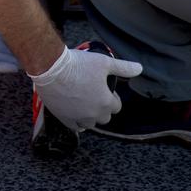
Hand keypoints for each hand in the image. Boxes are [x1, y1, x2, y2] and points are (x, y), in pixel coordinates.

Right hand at [28, 46, 142, 130]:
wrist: (51, 68)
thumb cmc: (78, 64)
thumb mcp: (104, 62)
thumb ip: (123, 68)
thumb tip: (139, 68)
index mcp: (105, 102)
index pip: (116, 107)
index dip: (112, 97)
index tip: (105, 89)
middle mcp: (94, 114)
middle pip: (105, 117)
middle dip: (102, 108)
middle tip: (94, 94)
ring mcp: (79, 118)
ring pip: (90, 124)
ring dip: (90, 116)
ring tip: (84, 102)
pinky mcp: (65, 119)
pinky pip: (76, 127)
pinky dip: (77, 121)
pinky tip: (75, 112)